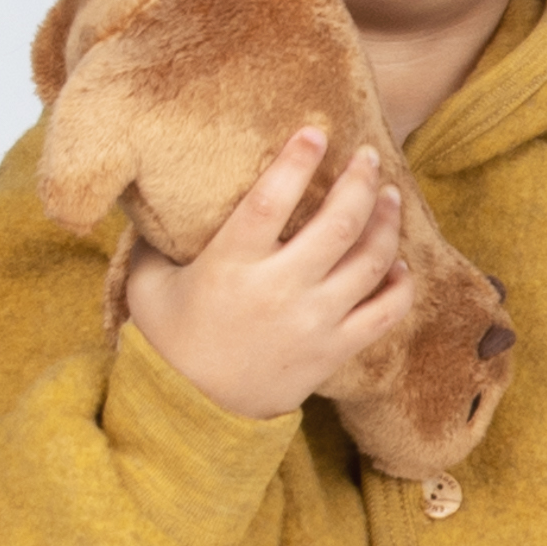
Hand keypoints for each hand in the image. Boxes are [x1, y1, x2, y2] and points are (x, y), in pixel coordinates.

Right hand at [121, 128, 412, 422]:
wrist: (196, 413)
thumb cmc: (170, 340)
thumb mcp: (147, 285)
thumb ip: (154, 240)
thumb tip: (151, 192)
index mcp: (231, 266)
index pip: (271, 200)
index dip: (297, 161)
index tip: (316, 132)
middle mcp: (279, 291)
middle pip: (339, 223)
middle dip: (361, 181)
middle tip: (368, 156)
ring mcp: (314, 323)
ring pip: (370, 261)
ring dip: (387, 221)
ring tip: (390, 195)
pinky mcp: (335, 351)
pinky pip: (385, 313)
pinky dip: (399, 284)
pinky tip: (398, 262)